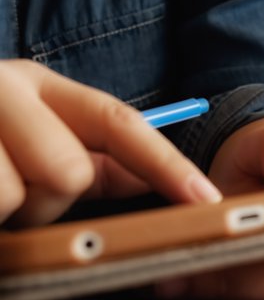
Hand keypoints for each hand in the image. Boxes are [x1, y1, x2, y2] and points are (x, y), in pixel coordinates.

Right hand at [0, 60, 220, 226]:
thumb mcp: (32, 137)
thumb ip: (96, 159)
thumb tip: (152, 180)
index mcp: (38, 85)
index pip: (120, 123)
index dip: (167, 164)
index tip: (206, 197)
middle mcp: (5, 90)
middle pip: (69, 172)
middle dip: (46, 202)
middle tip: (12, 200)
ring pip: (18, 198)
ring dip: (2, 214)